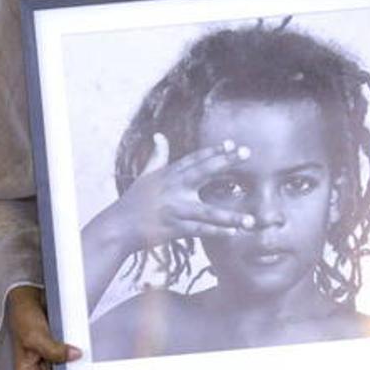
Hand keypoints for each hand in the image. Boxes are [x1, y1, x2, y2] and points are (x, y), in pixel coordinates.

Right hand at [109, 139, 256, 252]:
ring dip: (230, 216)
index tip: (232, 144)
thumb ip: (157, 157)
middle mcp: (172, 188)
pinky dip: (215, 232)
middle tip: (247, 153)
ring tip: (251, 219)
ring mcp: (173, 209)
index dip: (213, 151)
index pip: (194, 159)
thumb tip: (159, 136)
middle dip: (225, 162)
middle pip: (203, 172)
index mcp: (167, 175)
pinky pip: (199, 230)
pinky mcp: (173, 228)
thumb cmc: (133, 201)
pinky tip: (233, 233)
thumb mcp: (145, 176)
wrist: (119, 226)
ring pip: (207, 211)